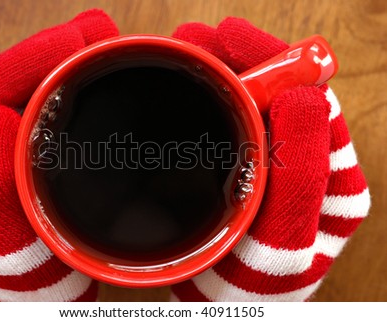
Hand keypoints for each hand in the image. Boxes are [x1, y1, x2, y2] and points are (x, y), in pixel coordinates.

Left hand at [0, 9, 117, 301]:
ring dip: (78, 58)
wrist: (48, 296)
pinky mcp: (58, 154)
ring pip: (47, 89)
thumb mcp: (6, 250)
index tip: (74, 39)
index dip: (28, 59)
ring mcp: (30, 148)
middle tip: (100, 31)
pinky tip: (116, 73)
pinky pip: (72, 110)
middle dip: (60, 48)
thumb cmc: (28, 279)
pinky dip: (94, 84)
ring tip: (110, 40)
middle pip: (21, 80)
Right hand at [170, 18, 370, 300]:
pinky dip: (206, 96)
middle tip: (195, 40)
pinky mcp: (240, 166)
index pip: (309, 99)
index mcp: (329, 177)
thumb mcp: (282, 244)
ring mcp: (269, 162)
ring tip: (184, 52)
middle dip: (237, 58)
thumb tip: (307, 97)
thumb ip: (302, 179)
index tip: (230, 37)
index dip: (274, 61)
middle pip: (278, 91)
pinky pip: (229, 121)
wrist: (225, 306)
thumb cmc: (254, 285)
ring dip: (218, 70)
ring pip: (252, 101)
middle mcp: (303, 163)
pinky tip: (184, 86)